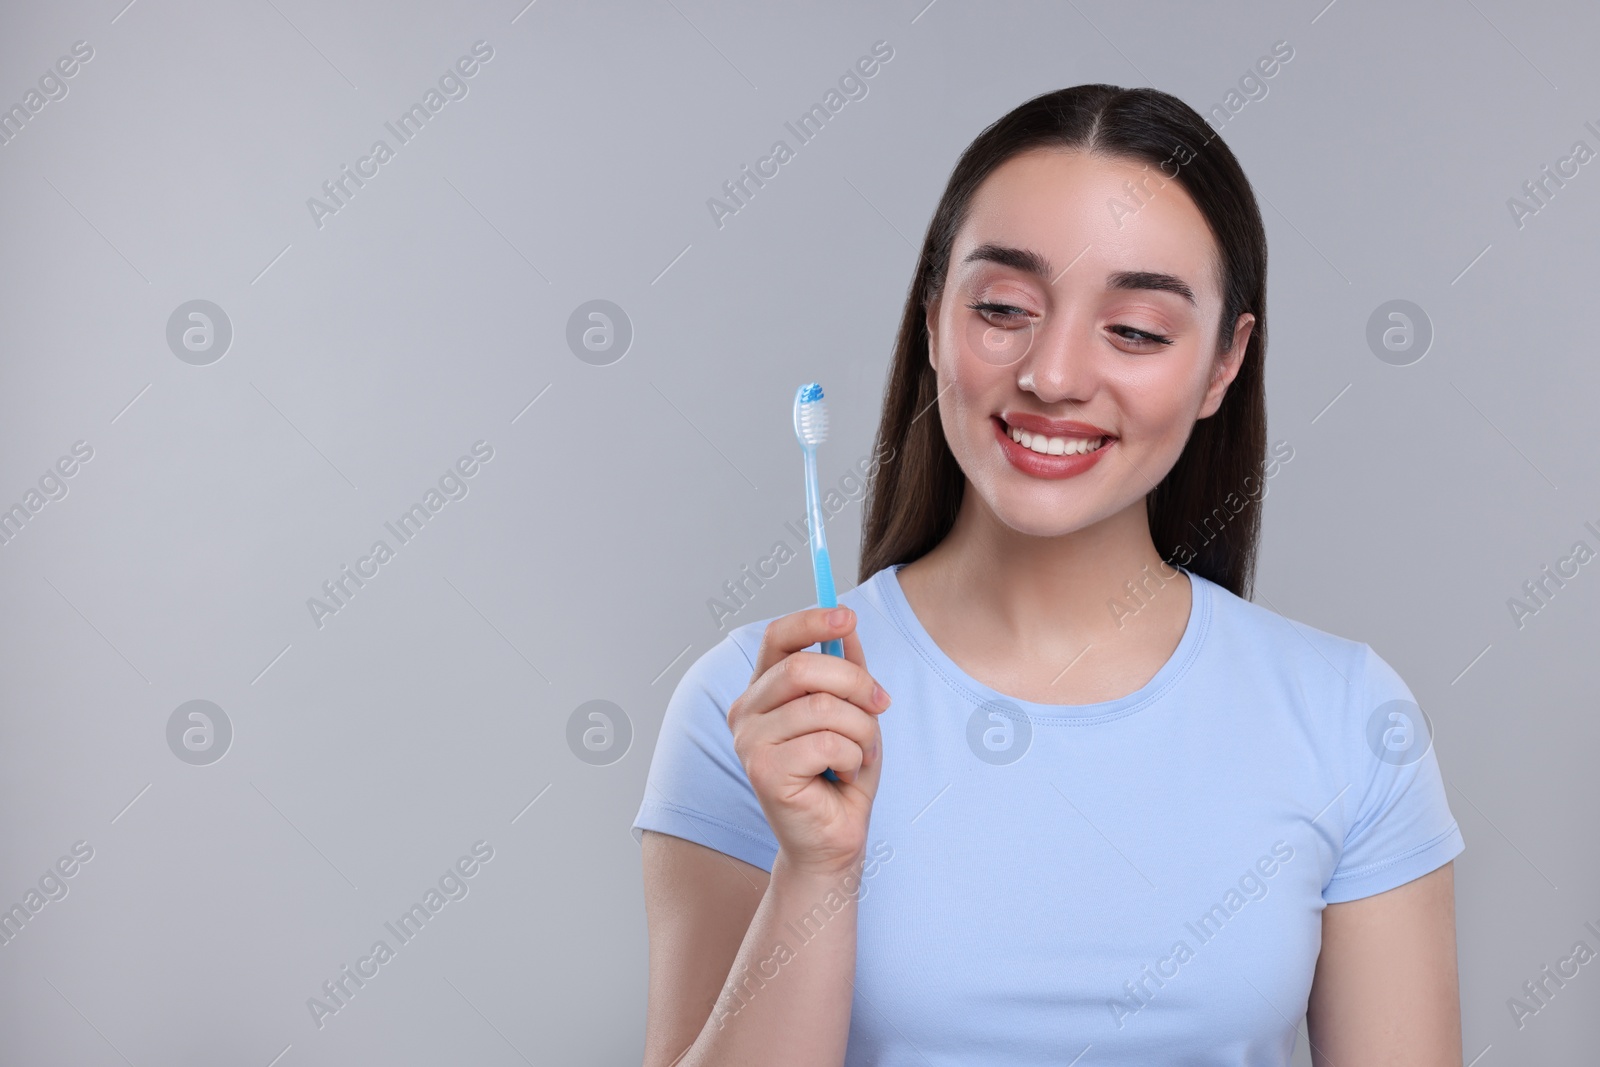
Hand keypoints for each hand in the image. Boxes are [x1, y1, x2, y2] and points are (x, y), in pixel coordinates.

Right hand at [727, 606, 891, 876]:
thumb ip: (847, 669)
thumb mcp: (853, 712)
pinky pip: (826, 743)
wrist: (833, 840)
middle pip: (804, 669)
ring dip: (861, 731)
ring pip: (823, 708)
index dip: (811, 621)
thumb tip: (847, 624)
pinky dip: (852, 758)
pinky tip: (844, 776)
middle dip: (856, 683)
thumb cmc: (840, 776)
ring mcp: (750, 741)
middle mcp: (746, 711)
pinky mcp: (763, 771)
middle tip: (881, 705)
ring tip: (859, 755)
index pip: (777, 638)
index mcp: (763, 691)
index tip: (847, 616)